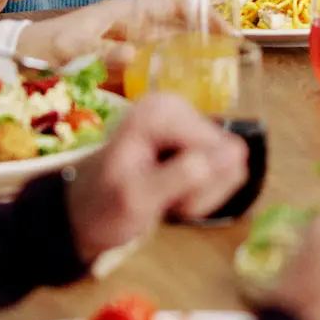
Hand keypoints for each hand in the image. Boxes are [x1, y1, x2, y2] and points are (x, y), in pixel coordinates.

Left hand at [15, 0, 215, 72]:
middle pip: (181, 31)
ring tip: (217, 82)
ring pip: (173, 55)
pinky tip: (184, 99)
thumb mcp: (74, 44)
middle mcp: (135, 31)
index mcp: (127, 13)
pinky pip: (156, 78)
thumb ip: (103, 50)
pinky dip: (172, 86)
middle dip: (207, 42)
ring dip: (193, 65)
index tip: (227, 30)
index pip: (175, 5)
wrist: (20, 62)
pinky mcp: (126, 76)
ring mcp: (132, 53)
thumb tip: (134, 54)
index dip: (204, 13)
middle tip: (231, 61)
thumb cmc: (45, 44)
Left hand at [63, 92, 250, 262]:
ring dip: (205, 193)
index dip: (200, 183)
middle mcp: (179, 107)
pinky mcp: (200, 139)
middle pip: (228, 153)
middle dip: (203, 189)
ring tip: (169, 198)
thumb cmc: (103, 207)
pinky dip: (206, 192)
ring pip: (232, 163)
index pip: (216, 147)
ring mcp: (190, 123)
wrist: (86, 212)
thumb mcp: (138, 198)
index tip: (169, 201)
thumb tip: (233, 154)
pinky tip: (178, 194)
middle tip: (167, 202)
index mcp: (160, 112)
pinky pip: (228, 168)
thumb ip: (183, 175)